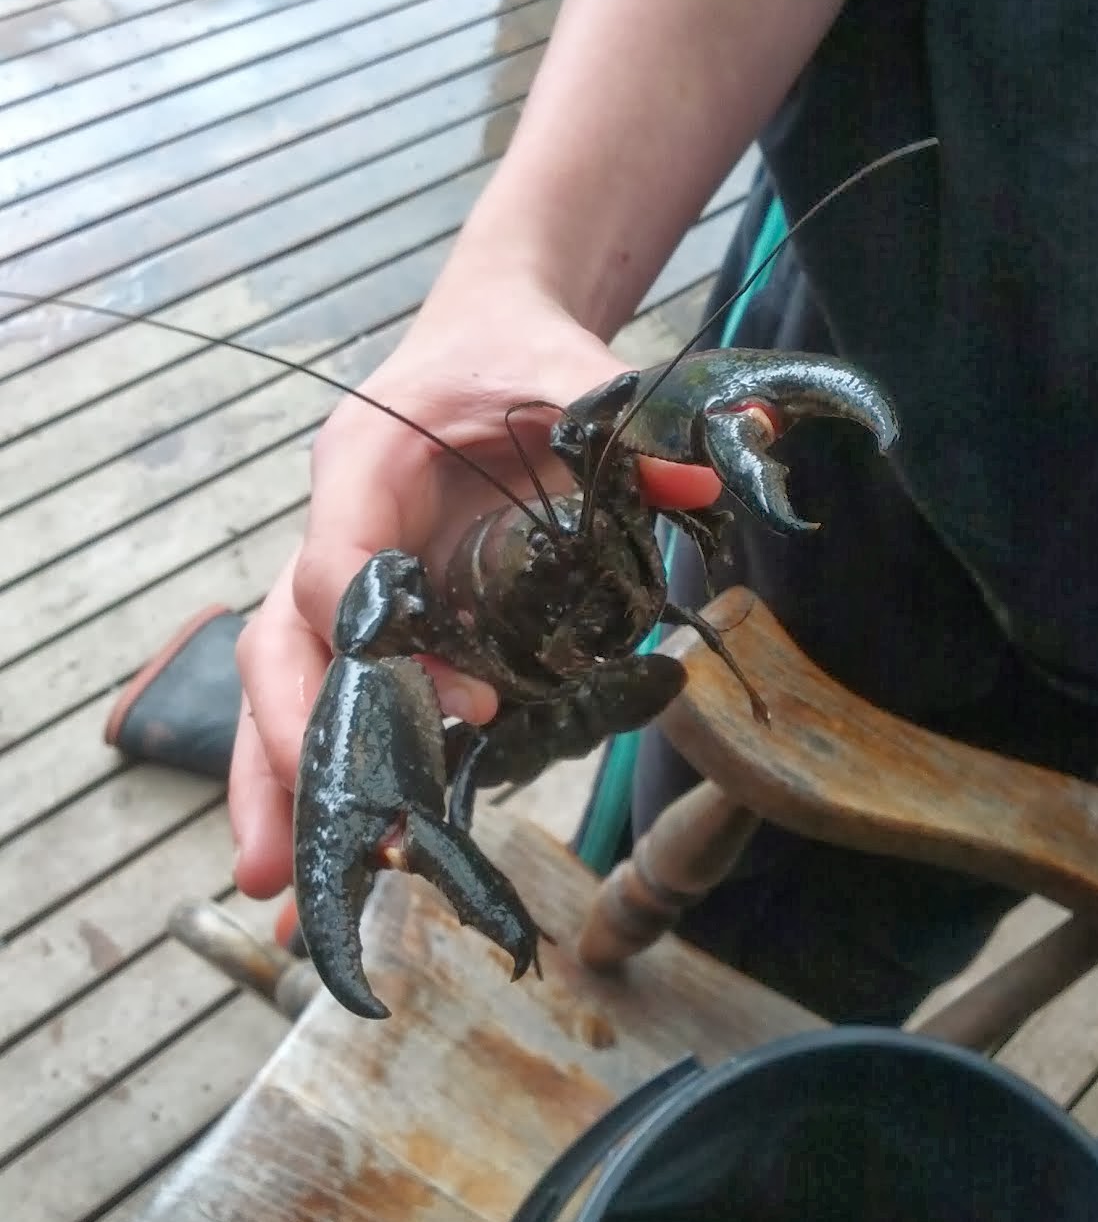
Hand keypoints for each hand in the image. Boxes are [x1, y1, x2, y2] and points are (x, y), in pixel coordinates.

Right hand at [229, 260, 718, 911]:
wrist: (485, 336)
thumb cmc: (512, 351)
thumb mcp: (569, 370)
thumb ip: (617, 419)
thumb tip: (700, 484)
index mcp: (365, 463)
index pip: (340, 565)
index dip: (390, 645)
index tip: (469, 706)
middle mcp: (337, 525)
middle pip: (280, 643)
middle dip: (287, 745)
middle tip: (291, 854)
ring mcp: (344, 573)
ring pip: (281, 680)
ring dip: (274, 778)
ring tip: (275, 886)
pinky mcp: (370, 610)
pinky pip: (327, 688)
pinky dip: (314, 764)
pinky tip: (320, 843)